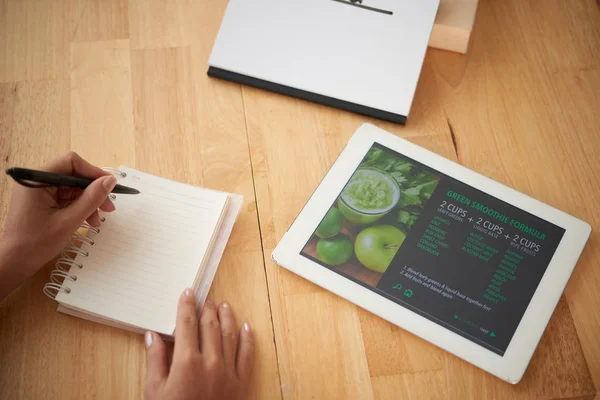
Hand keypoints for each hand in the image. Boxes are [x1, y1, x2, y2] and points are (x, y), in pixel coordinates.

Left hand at [0, 152, 116, 299]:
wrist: (14, 263)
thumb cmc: (37, 243)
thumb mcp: (70, 220)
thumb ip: (91, 198)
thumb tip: (111, 181)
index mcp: (37, 179)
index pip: (71, 163)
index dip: (93, 172)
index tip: (110, 186)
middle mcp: (36, 180)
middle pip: (73, 175)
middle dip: (92, 190)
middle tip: (109, 207)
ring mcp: (38, 191)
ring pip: (71, 188)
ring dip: (88, 201)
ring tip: (98, 220)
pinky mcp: (41, 201)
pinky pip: (65, 198)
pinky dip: (79, 207)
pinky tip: (88, 220)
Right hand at [144, 289, 254, 399]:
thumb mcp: (154, 392)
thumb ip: (154, 361)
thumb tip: (151, 336)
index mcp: (186, 362)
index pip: (187, 324)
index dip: (187, 306)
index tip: (188, 293)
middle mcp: (210, 362)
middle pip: (210, 325)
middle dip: (207, 308)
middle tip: (206, 297)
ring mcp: (228, 372)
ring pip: (230, 335)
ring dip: (227, 317)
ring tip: (224, 305)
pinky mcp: (242, 383)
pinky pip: (247, 355)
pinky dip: (248, 339)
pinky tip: (246, 327)